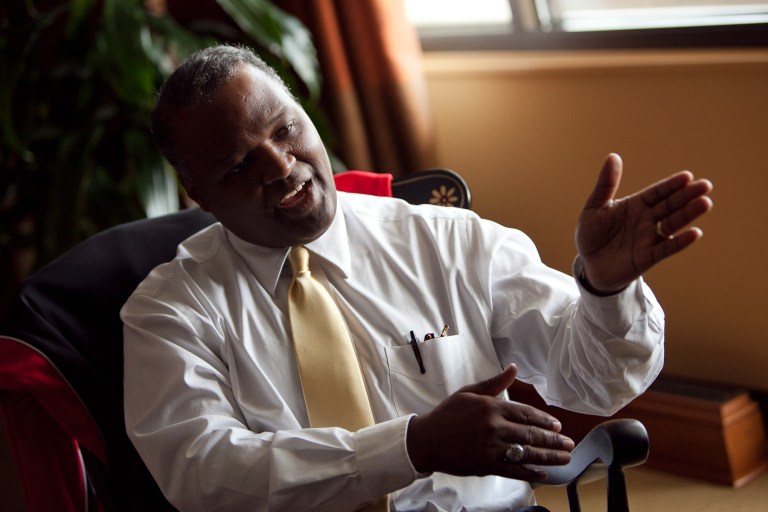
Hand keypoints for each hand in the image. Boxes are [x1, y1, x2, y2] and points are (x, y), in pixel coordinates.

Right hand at [406, 365, 573, 481]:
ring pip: (526, 452)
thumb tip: (513, 368)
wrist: (426, 439)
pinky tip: (543, 474)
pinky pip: (513, 470)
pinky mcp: (485, 465)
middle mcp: (494, 427)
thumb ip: (494, 382)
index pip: (525, 413)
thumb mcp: (469, 392)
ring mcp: (490, 447)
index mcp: (491, 407)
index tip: (558, 425)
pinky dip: (529, 473)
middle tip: (569, 443)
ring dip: (549, 456)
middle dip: (553, 440)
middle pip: (531, 433)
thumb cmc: (447, 414)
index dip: (544, 420)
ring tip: (565, 458)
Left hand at [576, 153, 713, 293]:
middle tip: (705, 186)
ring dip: (688, 214)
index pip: (658, 192)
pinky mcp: (647, 257)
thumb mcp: (594, 207)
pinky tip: (695, 233)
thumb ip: (606, 185)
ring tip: (705, 203)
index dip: (671, 185)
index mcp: (636, 204)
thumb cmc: (591, 233)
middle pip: (670, 205)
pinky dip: (680, 242)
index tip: (687, 176)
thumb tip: (613, 156)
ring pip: (673, 224)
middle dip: (687, 196)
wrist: (588, 264)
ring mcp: (649, 238)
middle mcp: (647, 219)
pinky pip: (666, 248)